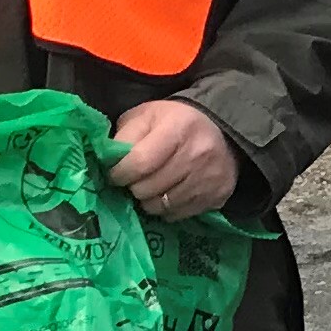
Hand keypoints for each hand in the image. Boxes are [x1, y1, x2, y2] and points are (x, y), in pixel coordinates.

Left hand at [105, 100, 238, 218]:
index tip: (116, 174)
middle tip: (135, 180)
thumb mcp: (146, 116)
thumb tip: (109, 163)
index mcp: (178, 128)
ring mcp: (210, 178)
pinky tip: (169, 193)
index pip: (139, 163)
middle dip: (134, 187)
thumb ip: (125, 136)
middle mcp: (198, 154)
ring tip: (151, 187)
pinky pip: (179, 214)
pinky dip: (168, 208)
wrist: (221, 131)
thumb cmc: (174, 122)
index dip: (120, 173)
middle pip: (149, 188)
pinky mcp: (218, 195)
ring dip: (149, 200)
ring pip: (162, 205)